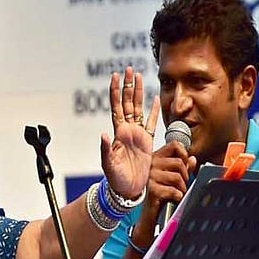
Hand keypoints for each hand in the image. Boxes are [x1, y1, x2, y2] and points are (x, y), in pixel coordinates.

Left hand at [101, 68, 159, 199]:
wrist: (128, 189)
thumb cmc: (116, 179)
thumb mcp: (108, 164)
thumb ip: (106, 149)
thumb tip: (103, 134)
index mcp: (118, 133)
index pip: (116, 106)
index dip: (115, 91)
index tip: (115, 76)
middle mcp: (127, 130)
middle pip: (127, 102)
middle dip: (128, 85)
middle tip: (128, 69)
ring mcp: (137, 135)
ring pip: (137, 108)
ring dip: (138, 93)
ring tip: (138, 77)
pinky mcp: (147, 142)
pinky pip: (151, 123)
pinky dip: (153, 111)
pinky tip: (155, 99)